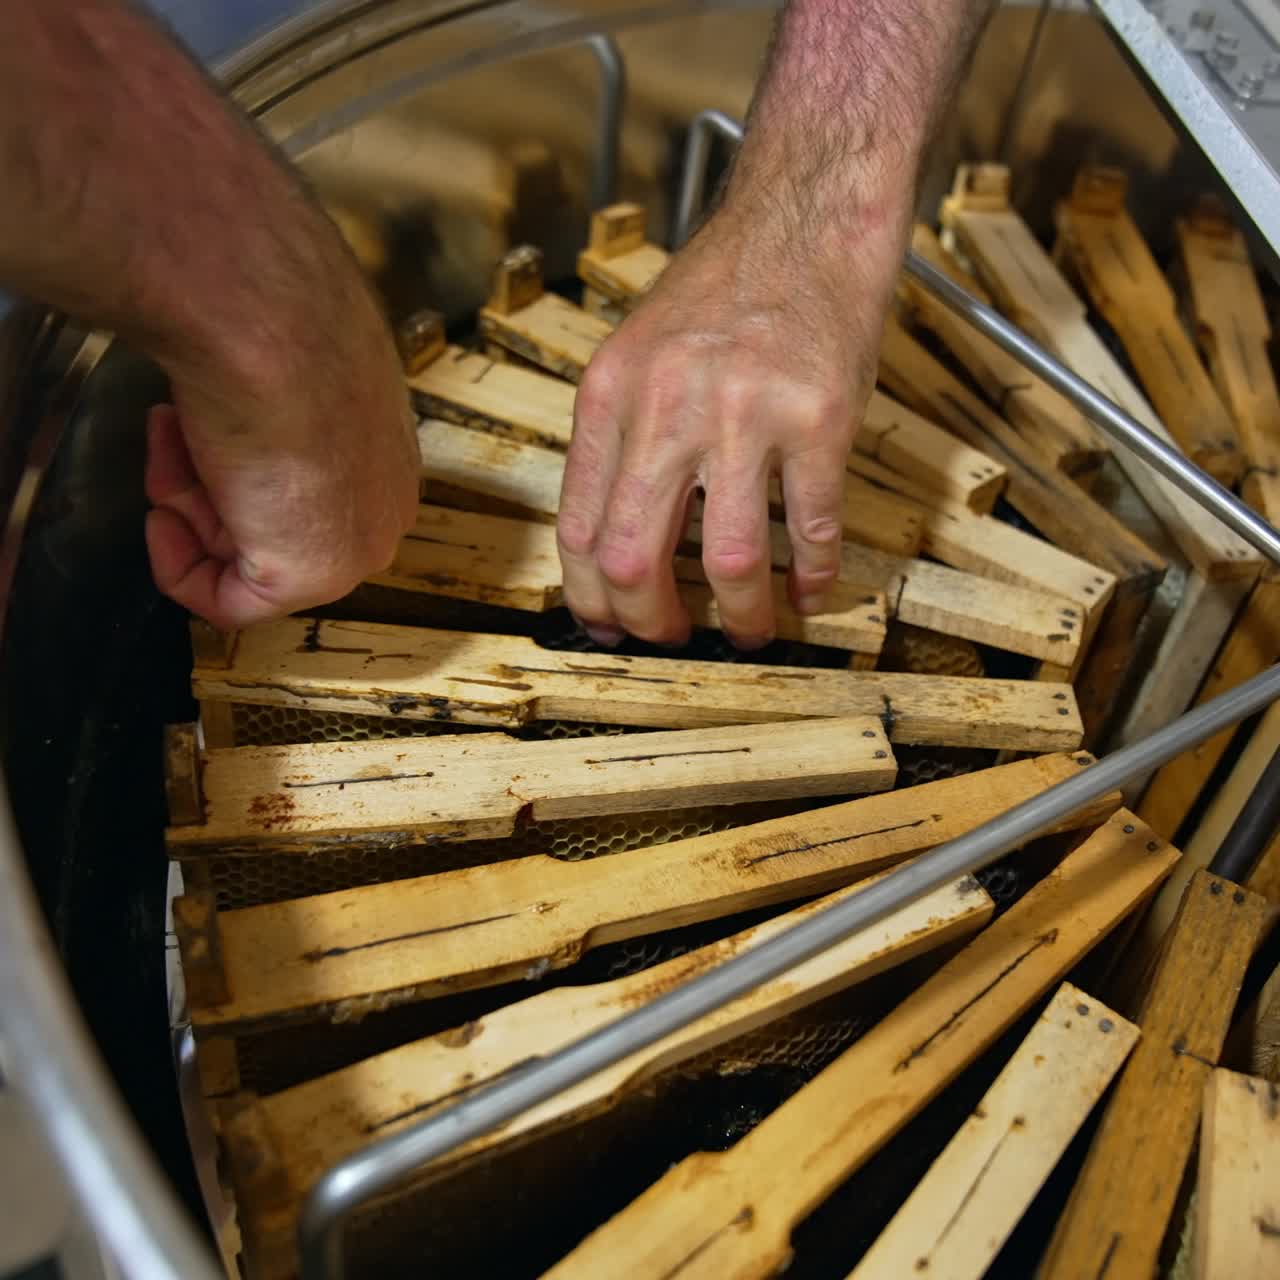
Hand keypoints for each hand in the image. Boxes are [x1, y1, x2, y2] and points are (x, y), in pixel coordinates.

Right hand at [145, 286, 419, 629]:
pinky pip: (228, 604)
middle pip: (272, 522)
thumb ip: (274, 405)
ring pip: (247, 554)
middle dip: (204, 484)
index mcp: (387, 455)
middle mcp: (383, 504)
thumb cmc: (272, 323)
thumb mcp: (282, 369)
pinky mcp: (311, 575)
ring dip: (186, 503)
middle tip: (172, 436)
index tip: (191, 428)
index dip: (231, 465)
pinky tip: (162, 517)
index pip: (303, 490)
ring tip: (171, 441)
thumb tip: (236, 408)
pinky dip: (178, 568)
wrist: (267, 319)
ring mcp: (355, 545)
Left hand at [558, 203, 898, 648]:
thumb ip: (621, 438)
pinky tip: (811, 591)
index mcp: (611, 394)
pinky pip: (812, 528)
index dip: (591, 598)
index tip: (609, 625)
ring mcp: (746, 414)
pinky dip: (813, 577)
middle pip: (636, 560)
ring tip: (751, 630)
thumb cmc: (724, 289)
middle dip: (650, 623)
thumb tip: (616, 540)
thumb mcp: (639, 353)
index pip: (579, 529)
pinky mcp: (820, 419)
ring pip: (726, 562)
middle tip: (673, 639)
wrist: (804, 216)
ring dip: (741, 616)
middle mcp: (668, 407)